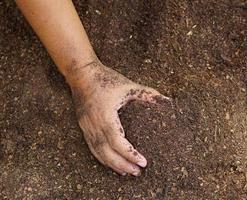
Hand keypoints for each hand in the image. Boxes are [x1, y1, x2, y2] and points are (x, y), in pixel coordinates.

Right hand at [68, 60, 168, 175]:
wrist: (81, 74)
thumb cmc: (106, 79)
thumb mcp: (128, 86)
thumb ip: (147, 94)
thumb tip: (166, 101)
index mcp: (105, 114)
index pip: (117, 140)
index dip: (130, 153)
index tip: (143, 162)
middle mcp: (94, 123)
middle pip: (106, 151)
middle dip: (122, 164)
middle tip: (137, 172)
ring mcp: (86, 126)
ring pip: (98, 151)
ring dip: (112, 164)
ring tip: (126, 172)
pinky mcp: (84, 126)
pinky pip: (92, 147)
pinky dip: (102, 157)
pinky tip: (110, 163)